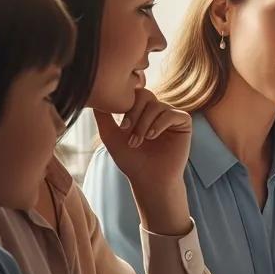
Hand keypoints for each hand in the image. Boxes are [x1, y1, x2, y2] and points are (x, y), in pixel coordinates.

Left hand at [94, 90, 192, 235]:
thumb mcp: (110, 135)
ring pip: (156, 106)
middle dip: (134, 113)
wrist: (149, 179)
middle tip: (127, 132)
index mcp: (141, 111)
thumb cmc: (131, 160)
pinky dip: (159, 124)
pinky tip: (152, 137)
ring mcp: (171, 115)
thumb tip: (91, 96)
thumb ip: (103, 115)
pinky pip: (171, 114)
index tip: (121, 127)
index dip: (126, 105)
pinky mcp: (184, 123)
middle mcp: (157, 110)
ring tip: (138, 142)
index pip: (133, 94)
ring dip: (144, 124)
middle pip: (145, 95)